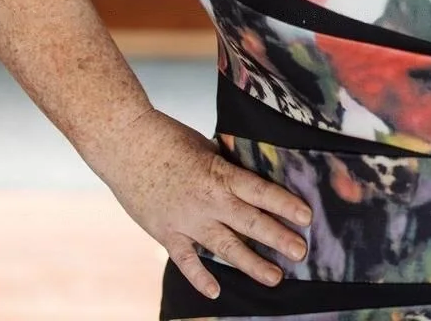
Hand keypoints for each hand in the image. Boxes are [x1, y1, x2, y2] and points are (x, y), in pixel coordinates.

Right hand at [84, 108, 311, 298]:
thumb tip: (249, 176)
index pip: (261, 191)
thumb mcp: (206, 147)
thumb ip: (226, 167)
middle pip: (250, 222)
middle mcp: (208, 200)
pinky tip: (215, 292)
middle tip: (301, 253)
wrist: (124, 143)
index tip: (306, 217)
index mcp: (220, 174)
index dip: (285, 204)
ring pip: (225, 247)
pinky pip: (186, 260)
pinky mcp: (166, 233)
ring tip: (275, 277)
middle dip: (278, 238)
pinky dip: (200, 277)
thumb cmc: (166, 138)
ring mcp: (187, 220)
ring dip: (251, 263)